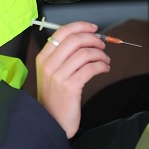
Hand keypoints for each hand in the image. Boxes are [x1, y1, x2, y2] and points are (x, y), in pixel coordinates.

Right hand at [35, 21, 109, 137]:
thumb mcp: (50, 73)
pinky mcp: (70, 87)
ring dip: (100, 54)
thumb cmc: (54, 97)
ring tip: (105, 60)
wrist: (51, 121)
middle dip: (93, 39)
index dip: (80, 26)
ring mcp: (58, 76)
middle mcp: (49, 65)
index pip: (62, 32)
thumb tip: (84, 39)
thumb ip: (61, 56)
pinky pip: (91, 68)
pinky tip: (104, 69)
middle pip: (75, 40)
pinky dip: (102, 66)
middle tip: (102, 45)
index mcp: (43, 58)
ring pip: (85, 53)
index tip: (93, 28)